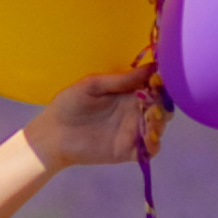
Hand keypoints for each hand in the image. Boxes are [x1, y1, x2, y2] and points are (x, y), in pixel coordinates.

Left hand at [26, 67, 169, 172]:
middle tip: (155, 99)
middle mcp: (134, 111)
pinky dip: (155, 143)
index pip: (153, 86)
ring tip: (151, 116)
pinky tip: (149, 136)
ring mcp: (133, 131)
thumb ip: (121, 80)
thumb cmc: (69, 104)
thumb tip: (151, 67)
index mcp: (128, 92)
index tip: (157, 80)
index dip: (160, 82)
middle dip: (163, 102)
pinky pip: (150, 149)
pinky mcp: (129, 150)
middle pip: (161, 106)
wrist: (53, 134)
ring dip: (160, 120)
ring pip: (158, 126)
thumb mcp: (93, 85)